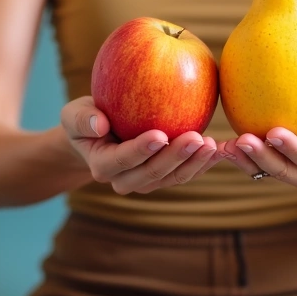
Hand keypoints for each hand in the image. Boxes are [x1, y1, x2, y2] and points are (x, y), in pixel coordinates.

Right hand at [61, 96, 222, 193]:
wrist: (100, 133)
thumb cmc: (88, 118)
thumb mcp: (74, 114)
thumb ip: (82, 118)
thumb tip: (99, 124)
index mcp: (103, 166)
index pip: (122, 160)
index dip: (140, 150)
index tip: (159, 134)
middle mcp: (126, 180)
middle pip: (152, 173)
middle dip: (175, 158)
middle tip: (195, 138)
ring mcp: (148, 181)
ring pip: (174, 177)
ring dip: (195, 163)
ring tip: (213, 145)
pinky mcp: (167, 175)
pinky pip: (187, 172)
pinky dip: (205, 163)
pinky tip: (222, 149)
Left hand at [223, 93, 296, 191]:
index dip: (292, 149)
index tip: (274, 131)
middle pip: (283, 171)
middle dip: (262, 158)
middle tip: (243, 140)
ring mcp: (291, 173)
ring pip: (265, 172)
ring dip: (244, 161)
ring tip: (226, 145)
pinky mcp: (274, 165)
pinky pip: (254, 164)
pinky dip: (238, 156)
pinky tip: (221, 143)